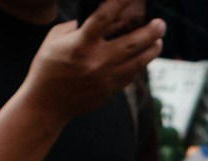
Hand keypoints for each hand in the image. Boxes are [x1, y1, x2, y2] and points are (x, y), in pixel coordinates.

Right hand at [24, 0, 165, 122]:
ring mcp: (106, 77)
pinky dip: (141, 63)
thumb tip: (104, 17)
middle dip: (151, 31)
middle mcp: (96, 60)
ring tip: (159, 40)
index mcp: (80, 44)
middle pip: (132, 43)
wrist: (47, 103)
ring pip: (139, 61)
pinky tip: (145, 55)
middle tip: (161, 23)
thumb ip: (78, 26)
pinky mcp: (111, 90)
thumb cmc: (48, 66)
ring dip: (152, 49)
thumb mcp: (56, 39)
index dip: (120, 2)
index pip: (104, 17)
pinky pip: (132, 74)